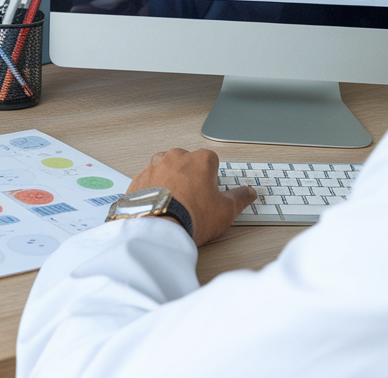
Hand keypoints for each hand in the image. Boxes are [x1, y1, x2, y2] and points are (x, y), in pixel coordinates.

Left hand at [126, 148, 256, 244]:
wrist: (158, 229)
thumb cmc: (192, 216)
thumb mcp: (225, 210)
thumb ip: (239, 197)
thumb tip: (248, 192)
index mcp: (199, 160)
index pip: (210, 160)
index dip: (212, 175)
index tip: (211, 188)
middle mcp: (175, 157)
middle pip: (187, 161)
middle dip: (190, 175)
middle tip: (194, 198)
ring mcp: (154, 166)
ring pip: (165, 167)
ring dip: (170, 179)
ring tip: (175, 202)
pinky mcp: (139, 179)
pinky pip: (149, 180)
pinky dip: (153, 189)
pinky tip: (159, 205)